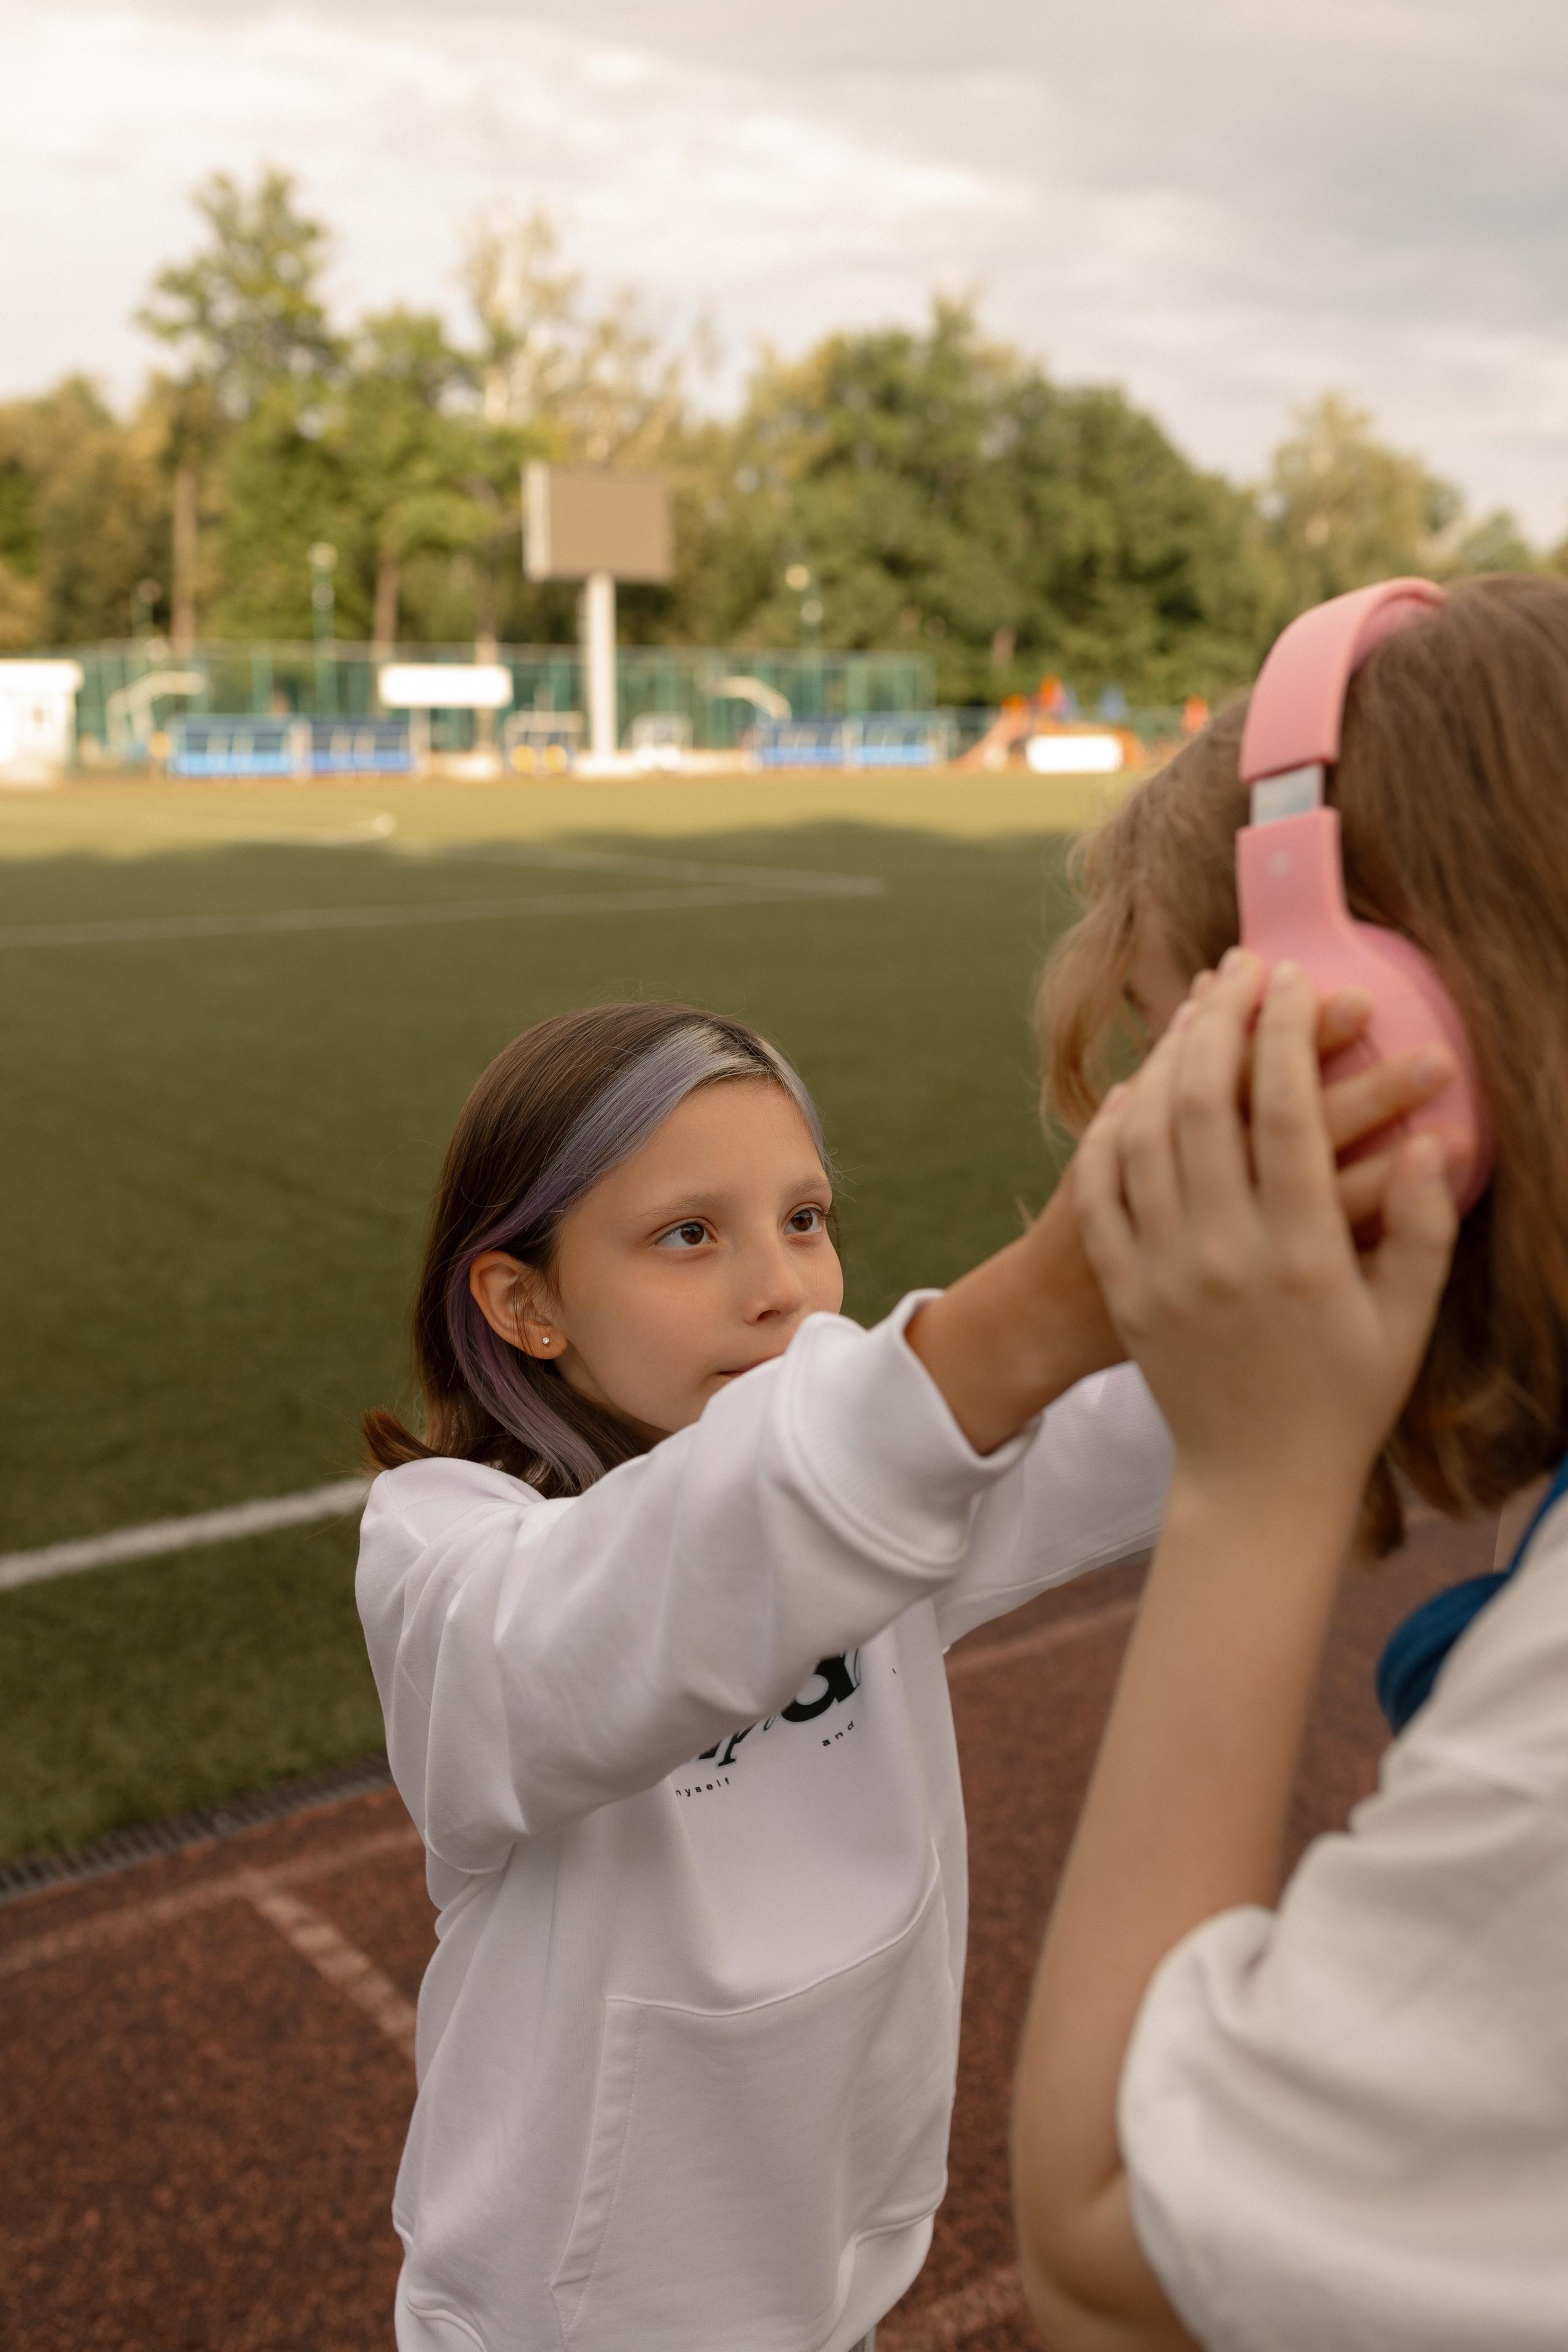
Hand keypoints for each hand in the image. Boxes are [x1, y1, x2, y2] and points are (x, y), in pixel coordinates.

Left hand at [1074, 953, 1457, 1518]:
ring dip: (1167, 1057)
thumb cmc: (1345, 1398)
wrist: (1256, 1480)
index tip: (1293, 979)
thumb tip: (1433, 1140)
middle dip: (1223, 1019)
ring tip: (1193, 1009)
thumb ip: (1423, 1230)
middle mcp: (1223, 1253)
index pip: (1288, 1113)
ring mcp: (1162, 1270)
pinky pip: (1101, 1190)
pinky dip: (1111, 1131)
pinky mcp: (1123, 1288)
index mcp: (1301, 1254)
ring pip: (1147, 1132)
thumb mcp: (1405, 1321)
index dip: (1287, 1032)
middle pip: (1207, 1102)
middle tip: (1240, 966)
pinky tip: (1131, 1091)